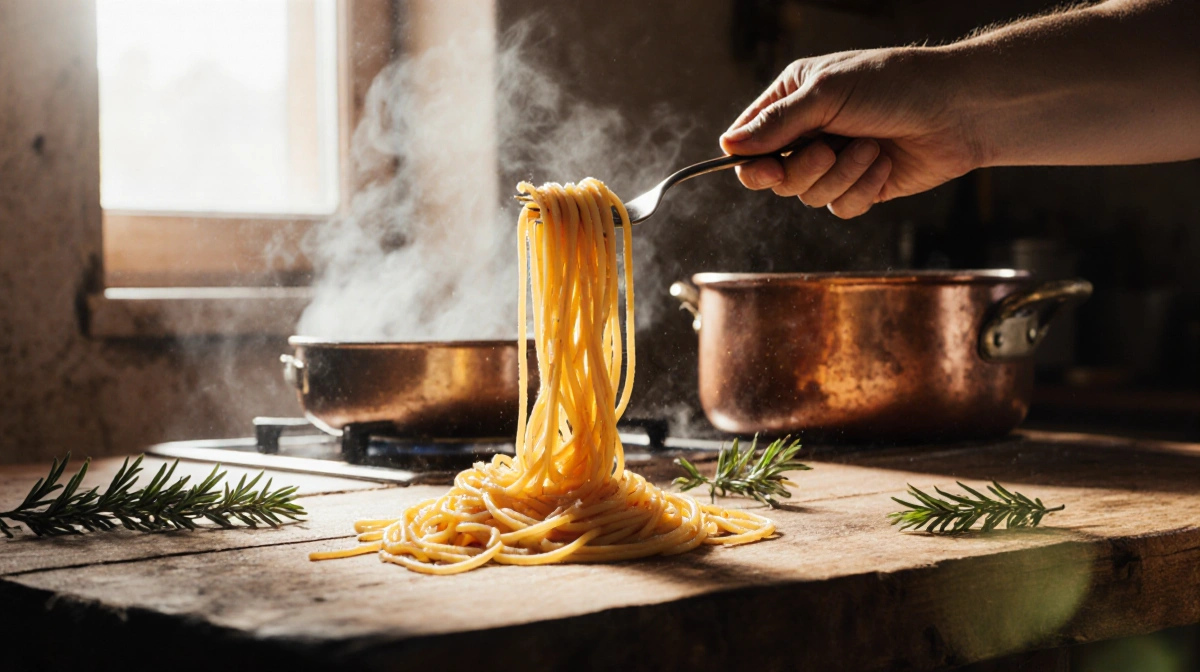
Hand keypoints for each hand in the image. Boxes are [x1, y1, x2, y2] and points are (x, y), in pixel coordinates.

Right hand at [721, 48, 982, 218]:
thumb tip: (728, 145)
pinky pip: (840, 207)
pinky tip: (885, 164)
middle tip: (827, 150)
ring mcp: (835, 162)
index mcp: (793, 99)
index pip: (749, 140)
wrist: (959, 110)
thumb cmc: (896, 86)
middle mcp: (809, 132)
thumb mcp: (828, 94)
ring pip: (807, 196)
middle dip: (803, 169)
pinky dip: (862, 188)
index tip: (765, 170)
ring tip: (871, 147)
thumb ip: (777, 124)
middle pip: (773, 177)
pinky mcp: (860, 187)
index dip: (751, 161)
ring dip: (840, 175)